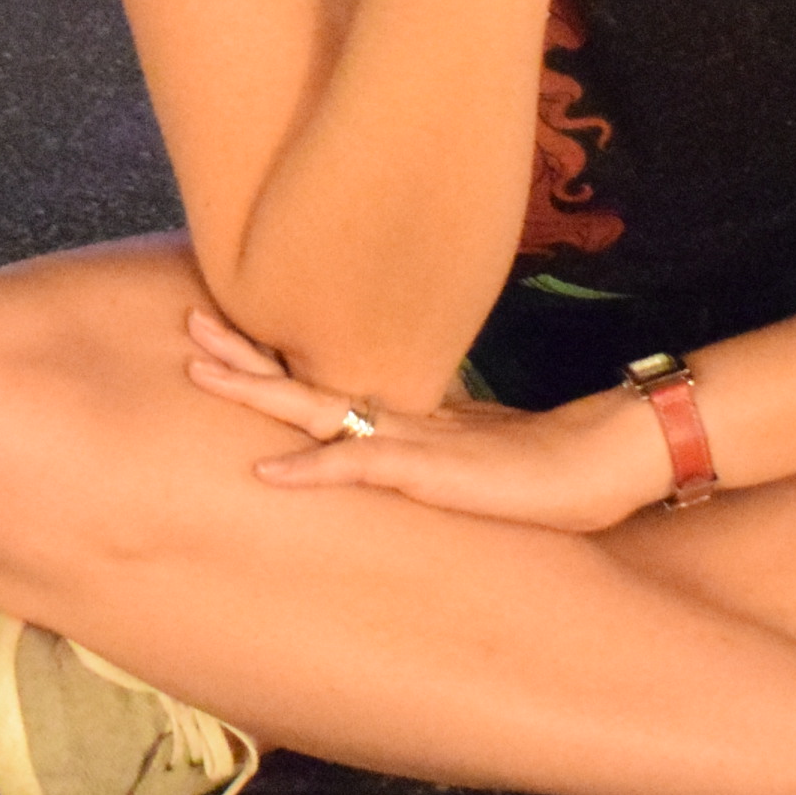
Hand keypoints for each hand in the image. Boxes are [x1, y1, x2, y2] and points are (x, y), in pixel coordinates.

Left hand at [181, 304, 663, 535]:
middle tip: (189, 321)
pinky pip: (358, 468)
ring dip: (256, 390)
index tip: (223, 336)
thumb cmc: (548, 466)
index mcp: (403, 416)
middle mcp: (399, 418)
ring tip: (201, 366)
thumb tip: (396, 447)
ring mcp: (411, 440)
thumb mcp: (473, 454)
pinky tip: (268, 472)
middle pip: (303, 381)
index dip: (270, 364)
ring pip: (316, 408)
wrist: (607, 459)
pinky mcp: (430, 472)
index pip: (322, 384)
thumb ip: (433, 448)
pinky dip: (311, 469)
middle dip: (244, 355)